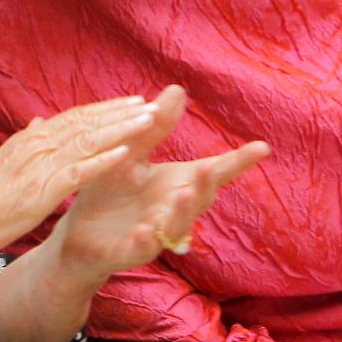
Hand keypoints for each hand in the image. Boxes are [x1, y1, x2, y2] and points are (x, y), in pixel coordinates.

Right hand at [0, 94, 162, 262]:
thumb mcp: (2, 164)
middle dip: (119, 112)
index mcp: (28, 139)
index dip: (104, 109)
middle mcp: (35, 145)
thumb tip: (39, 121)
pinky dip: (104, 160)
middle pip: (85, 121)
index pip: (73, 117)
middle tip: (150, 103)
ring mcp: (39, 166)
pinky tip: (126, 154)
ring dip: (120, 128)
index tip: (130, 102)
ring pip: (87, 139)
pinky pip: (79, 171)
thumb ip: (24, 143)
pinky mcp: (41, 190)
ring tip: (148, 120)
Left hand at [53, 85, 269, 282]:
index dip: (238, 162)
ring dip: (182, 213)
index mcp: (176, 184)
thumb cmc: (110, 190)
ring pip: (176, 226)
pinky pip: (142, 249)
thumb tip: (177, 89)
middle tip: (210, 169)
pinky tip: (144, 231)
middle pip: (199, 199)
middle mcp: (173, 210)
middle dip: (206, 185)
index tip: (262, 147)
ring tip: (184, 195)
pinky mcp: (130, 252)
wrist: (79, 233)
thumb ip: (154, 128)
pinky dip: (145, 241)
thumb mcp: (130, 154)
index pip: (212, 171)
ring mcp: (155, 233)